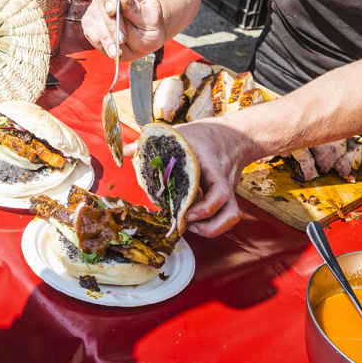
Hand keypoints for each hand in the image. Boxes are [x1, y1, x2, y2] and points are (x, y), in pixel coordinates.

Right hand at [81, 0, 165, 60]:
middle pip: (101, 2)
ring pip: (93, 18)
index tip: (112, 10)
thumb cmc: (152, 24)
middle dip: (111, 24)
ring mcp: (100, 7)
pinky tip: (112, 49)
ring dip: (105, 37)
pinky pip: (89, 31)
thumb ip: (136, 8)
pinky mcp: (92, 21)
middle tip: (123, 38)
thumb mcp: (152, 17)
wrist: (147, 38)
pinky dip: (100, 43)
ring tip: (118, 49)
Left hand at [125, 119, 257, 237]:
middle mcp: (224, 183)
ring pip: (231, 218)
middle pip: (230, 213)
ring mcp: (228, 191)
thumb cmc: (205, 133)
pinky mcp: (227, 197)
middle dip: (209, 226)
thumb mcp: (181, 133)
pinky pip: (225, 216)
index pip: (219, 192)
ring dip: (212, 228)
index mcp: (212, 167)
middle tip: (186, 222)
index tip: (187, 213)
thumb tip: (127, 150)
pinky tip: (194, 219)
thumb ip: (155, 143)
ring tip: (190, 226)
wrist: (234, 134)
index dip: (206, 208)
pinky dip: (211, 223)